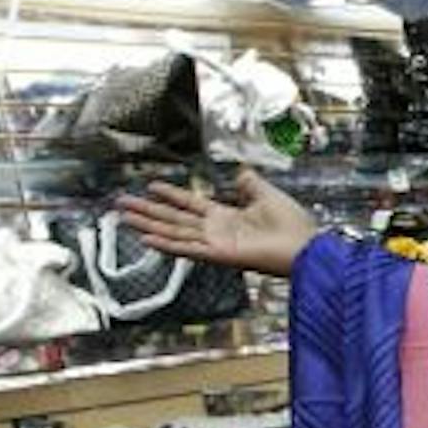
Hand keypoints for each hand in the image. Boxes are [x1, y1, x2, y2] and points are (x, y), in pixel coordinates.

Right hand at [118, 169, 318, 278]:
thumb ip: (250, 184)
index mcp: (227, 216)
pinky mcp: (219, 255)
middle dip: (148, 211)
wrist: (306, 247)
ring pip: (174, 232)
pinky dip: (167, 244)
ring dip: (148, 225)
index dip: (171, 195)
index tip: (151, 186)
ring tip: (124, 217)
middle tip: (122, 203)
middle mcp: (216, 230)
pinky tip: (146, 239)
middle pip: (174, 219)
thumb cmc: (293, 225)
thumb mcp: (267, 195)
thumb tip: (242, 172)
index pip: (191, 204)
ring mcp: (215, 244)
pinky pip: (188, 248)